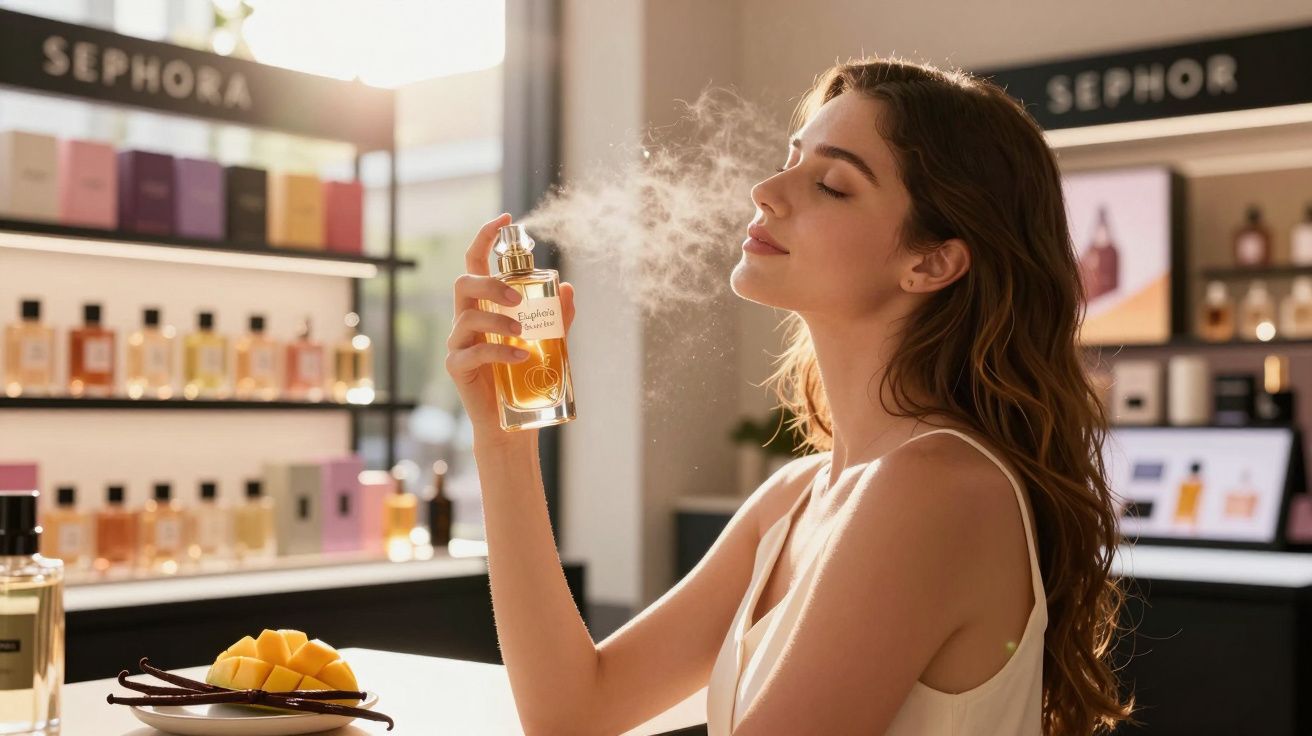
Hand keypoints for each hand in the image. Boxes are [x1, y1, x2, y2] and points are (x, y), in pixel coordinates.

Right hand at [445, 213, 574, 442]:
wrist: (512, 423)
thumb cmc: (525, 378)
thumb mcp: (549, 342)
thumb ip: (556, 316)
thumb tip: (566, 286)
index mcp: (484, 305)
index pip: (476, 262)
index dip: (486, 237)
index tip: (506, 218)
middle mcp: (466, 319)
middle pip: (464, 284)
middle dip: (490, 283)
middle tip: (517, 296)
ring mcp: (458, 344)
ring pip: (467, 318)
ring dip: (498, 320)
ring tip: (523, 332)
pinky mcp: (457, 368)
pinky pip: (473, 353)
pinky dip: (499, 352)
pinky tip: (521, 356)